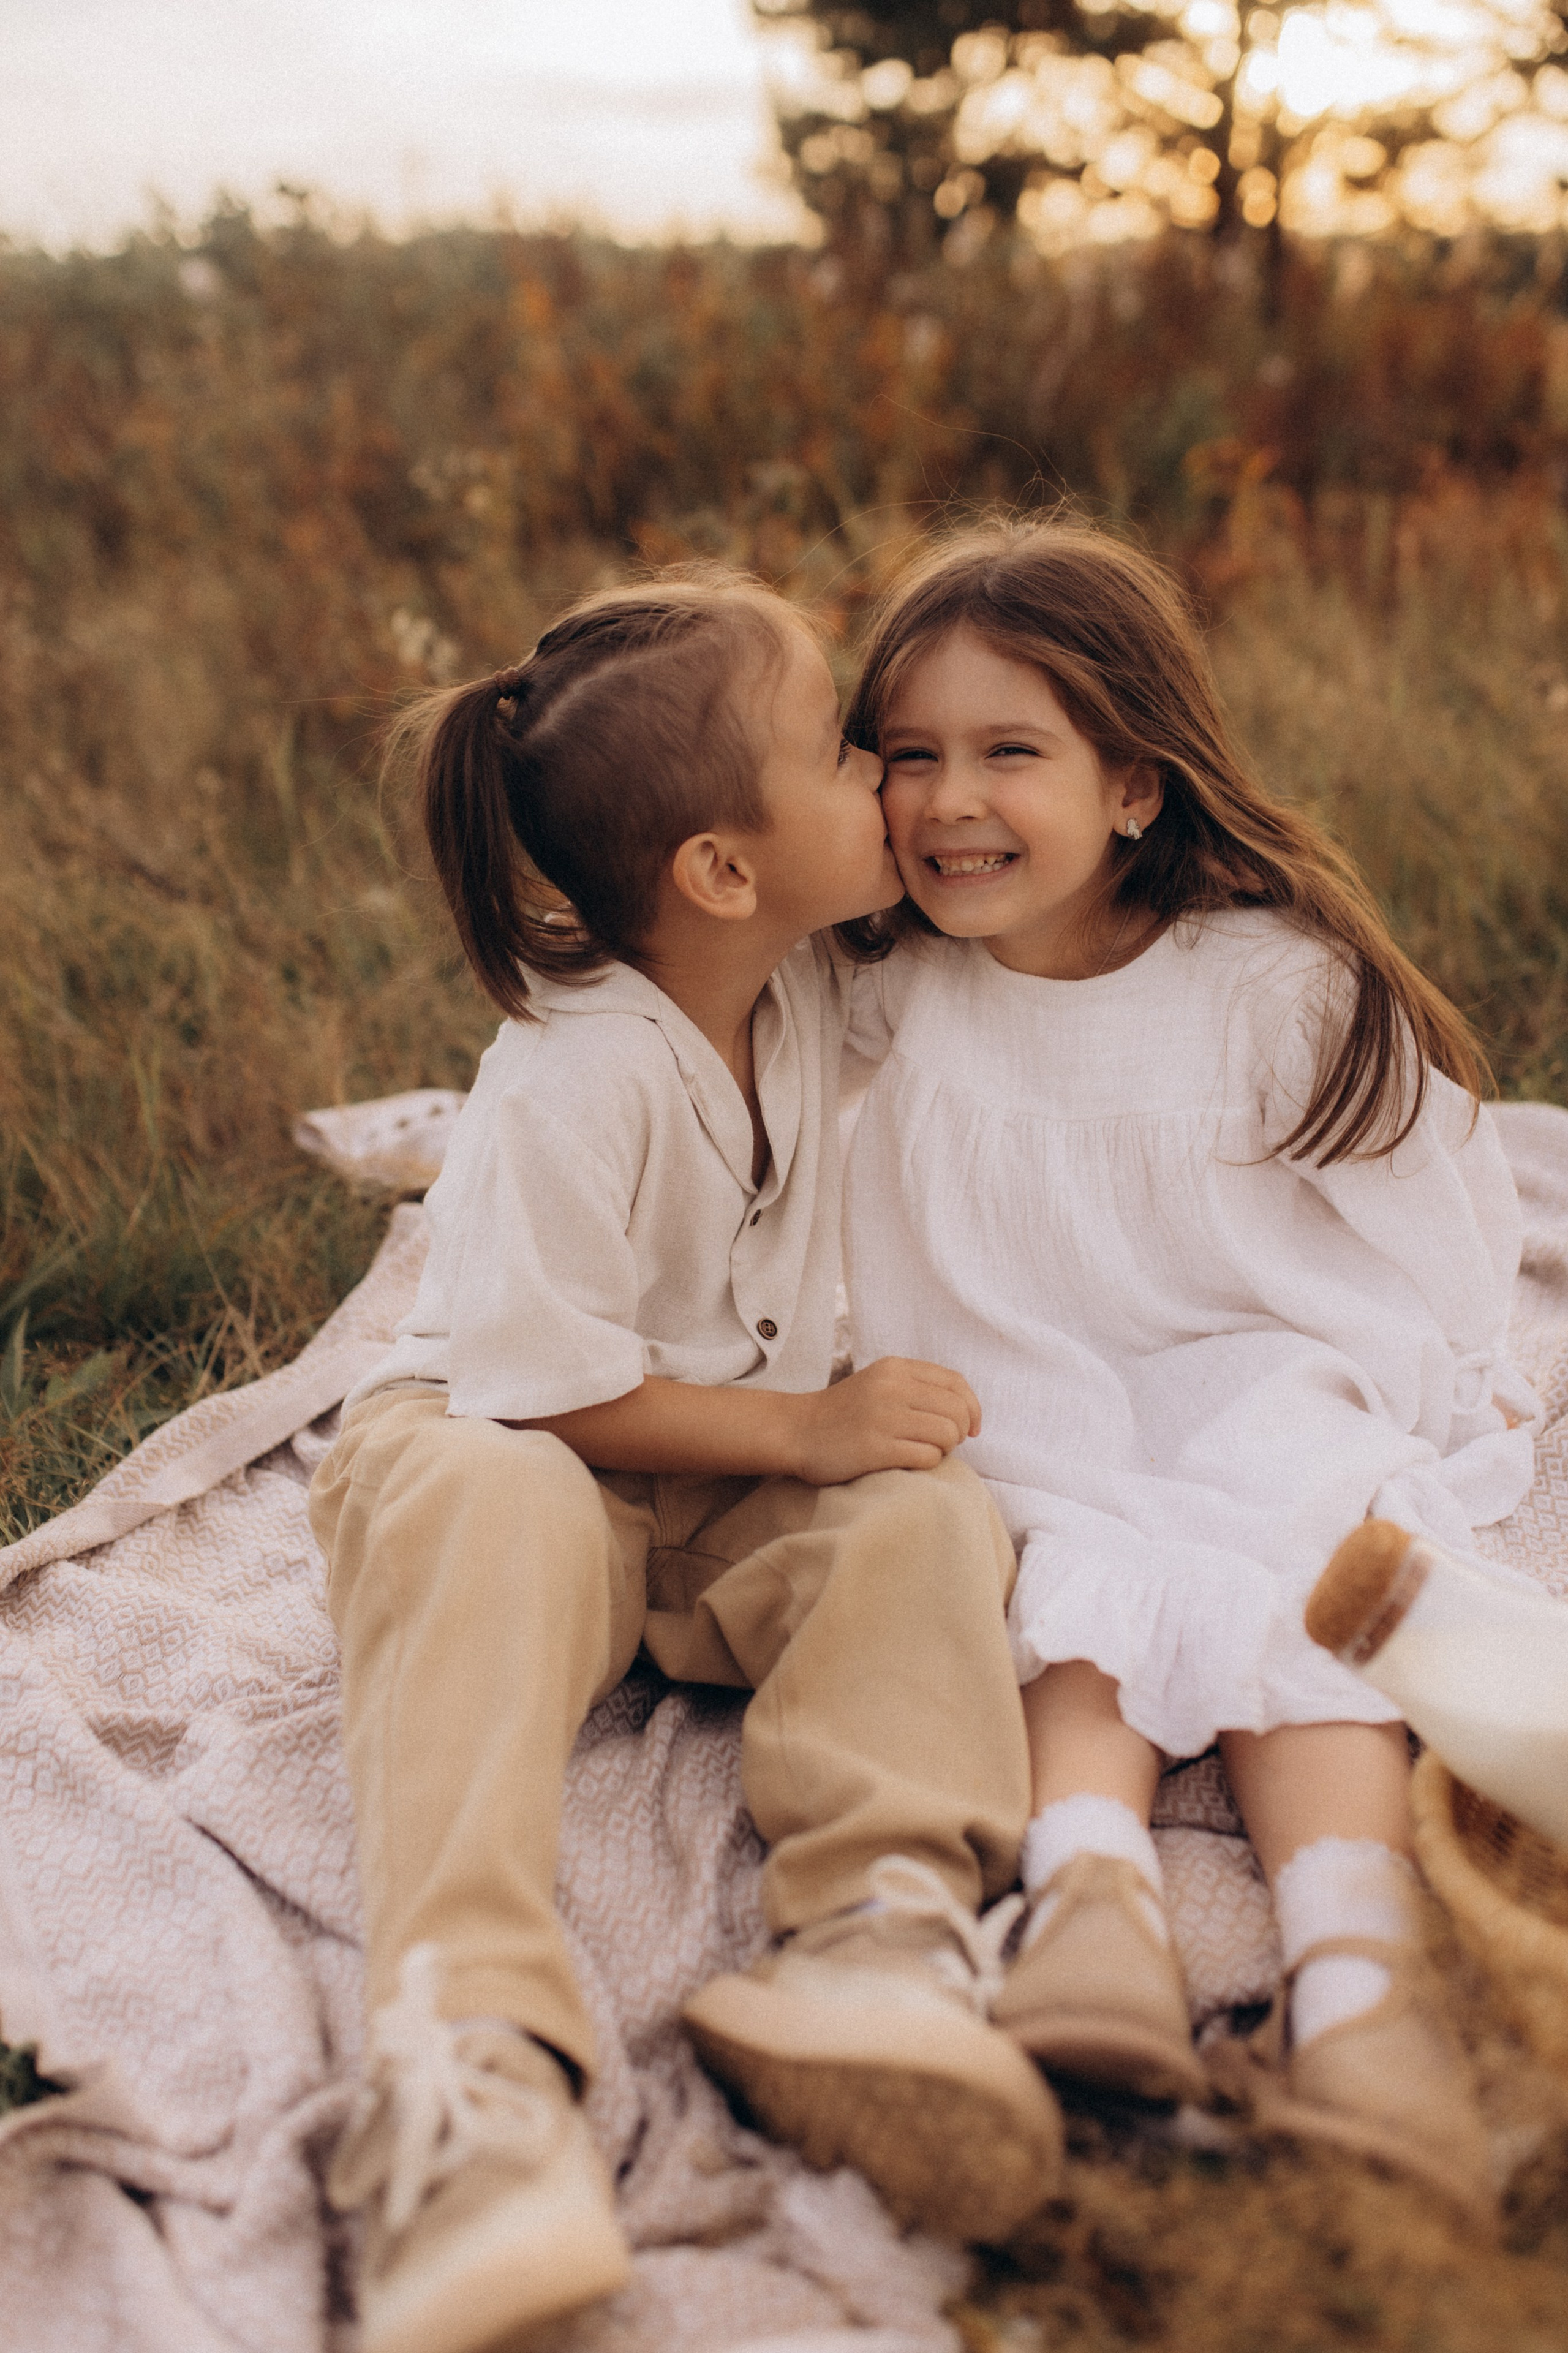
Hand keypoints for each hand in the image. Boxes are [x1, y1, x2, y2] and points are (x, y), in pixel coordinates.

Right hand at [785, 1357, 980, 1484]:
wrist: (797, 1431)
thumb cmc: (845, 1413)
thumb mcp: (879, 1383)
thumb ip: (917, 1387)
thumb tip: (967, 1412)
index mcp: (895, 1368)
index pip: (956, 1383)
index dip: (972, 1407)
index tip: (971, 1428)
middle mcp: (892, 1388)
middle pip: (957, 1410)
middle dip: (960, 1432)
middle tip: (944, 1443)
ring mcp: (884, 1418)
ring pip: (947, 1434)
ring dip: (944, 1449)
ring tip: (925, 1451)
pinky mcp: (876, 1448)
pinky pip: (927, 1457)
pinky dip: (928, 1463)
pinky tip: (910, 1462)